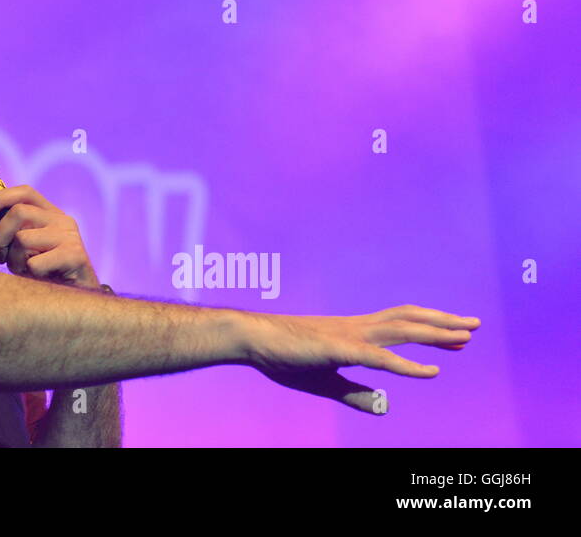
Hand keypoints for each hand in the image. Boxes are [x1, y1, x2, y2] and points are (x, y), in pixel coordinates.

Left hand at [0, 185, 99, 290]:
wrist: (75, 298)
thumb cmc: (45, 273)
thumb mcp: (17, 252)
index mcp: (49, 213)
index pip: (24, 192)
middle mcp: (61, 219)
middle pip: (18, 212)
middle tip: (1, 256)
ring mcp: (69, 236)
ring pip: (22, 239)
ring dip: (15, 261)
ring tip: (25, 270)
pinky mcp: (75, 255)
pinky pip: (35, 263)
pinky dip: (31, 274)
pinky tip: (42, 279)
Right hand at [241, 304, 480, 413]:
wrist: (253, 339)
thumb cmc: (282, 357)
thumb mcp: (324, 382)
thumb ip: (354, 394)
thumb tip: (381, 407)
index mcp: (353, 333)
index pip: (399, 325)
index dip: (429, 328)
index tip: (456, 336)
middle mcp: (357, 328)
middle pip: (408, 320)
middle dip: (443, 322)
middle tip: (473, 325)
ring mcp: (350, 335)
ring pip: (401, 330)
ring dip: (435, 334)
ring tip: (463, 337)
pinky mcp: (341, 349)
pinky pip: (381, 358)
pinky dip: (409, 366)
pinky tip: (431, 372)